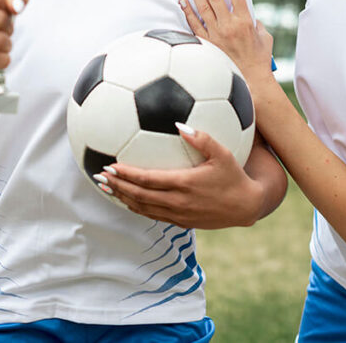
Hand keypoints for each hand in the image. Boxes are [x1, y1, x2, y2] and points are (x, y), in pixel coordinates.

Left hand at [98, 125, 263, 229]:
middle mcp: (177, 202)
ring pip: (143, 207)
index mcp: (184, 184)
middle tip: (99, 176)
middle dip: (117, 186)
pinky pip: (152, 214)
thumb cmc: (234, 176)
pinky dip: (136, 206)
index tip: (110, 166)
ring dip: (123, 197)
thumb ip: (202, 139)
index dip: (126, 174)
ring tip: (106, 188)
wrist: (246, 206)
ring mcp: (178, 214)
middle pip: (139, 195)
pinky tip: (127, 199)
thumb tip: (179, 124)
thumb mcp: (223, 154)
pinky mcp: (181, 221)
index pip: (147, 180)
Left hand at [180, 0, 272, 80]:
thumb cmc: (259, 59)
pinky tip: (182, 0)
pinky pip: (194, 25)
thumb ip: (257, 23)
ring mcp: (216, 34)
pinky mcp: (206, 44)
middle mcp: (229, 25)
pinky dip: (187, 11)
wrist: (250, 82)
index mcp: (245, 20)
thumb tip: (252, 16)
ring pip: (202, 7)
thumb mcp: (265, 37)